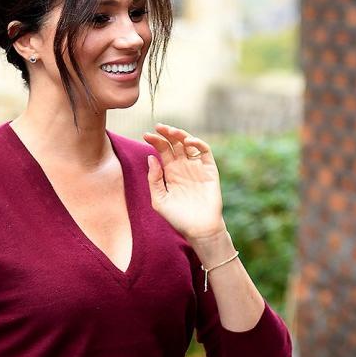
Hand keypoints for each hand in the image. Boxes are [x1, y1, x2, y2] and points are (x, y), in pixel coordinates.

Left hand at [144, 124, 225, 245]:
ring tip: (171, 131)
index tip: (146, 135)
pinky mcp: (209, 170)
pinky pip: (204, 151)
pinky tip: (188, 142)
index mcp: (170, 173)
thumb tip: (150, 158)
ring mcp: (196, 167)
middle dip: (166, 134)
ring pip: (189, 144)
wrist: (199, 229)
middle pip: (174, 144)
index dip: (155, 141)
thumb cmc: (178, 218)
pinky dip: (198, 143)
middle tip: (158, 127)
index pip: (162, 151)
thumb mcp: (159, 200)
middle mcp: (183, 167)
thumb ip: (154, 180)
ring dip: (180, 135)